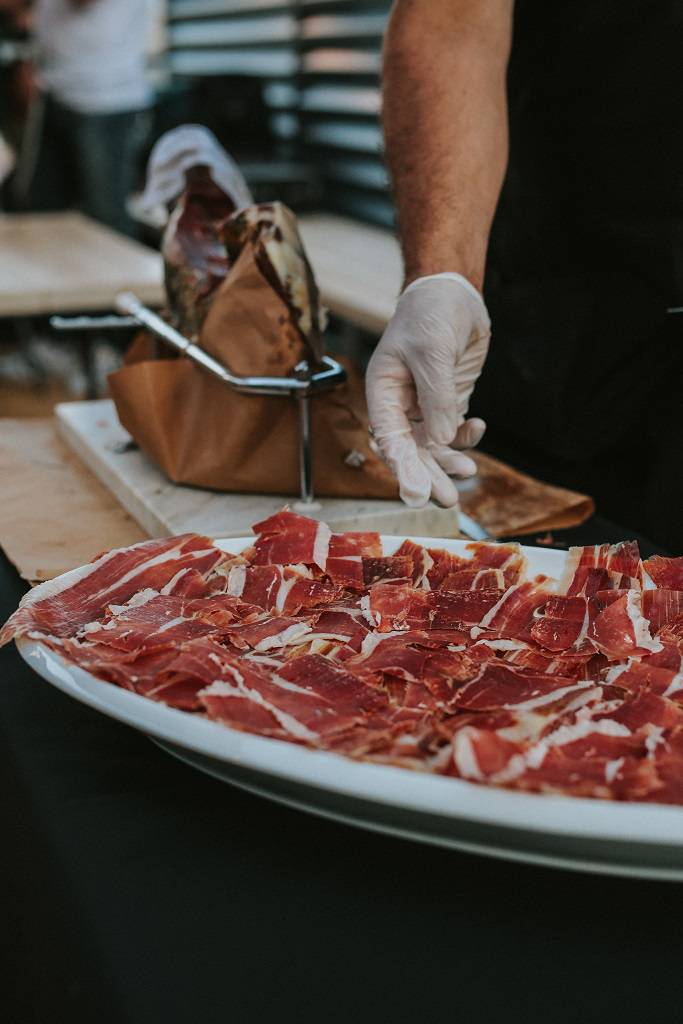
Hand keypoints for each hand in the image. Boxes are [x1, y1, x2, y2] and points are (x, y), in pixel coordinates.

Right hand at [366, 273, 489, 506]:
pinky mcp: (447, 403)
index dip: (402, 468)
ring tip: (467, 473)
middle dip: (429, 476)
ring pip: (433, 447)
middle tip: (447, 499)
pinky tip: (477, 429)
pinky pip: (453, 431)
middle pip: (411, 451)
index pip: (389, 437)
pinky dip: (466, 436)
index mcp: (383, 392)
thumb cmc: (430, 315)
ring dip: (449, 461)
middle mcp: (400, 405)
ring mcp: (424, 406)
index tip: (416, 494)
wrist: (452, 294)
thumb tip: (442, 439)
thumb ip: (437, 397)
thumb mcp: (432, 351)